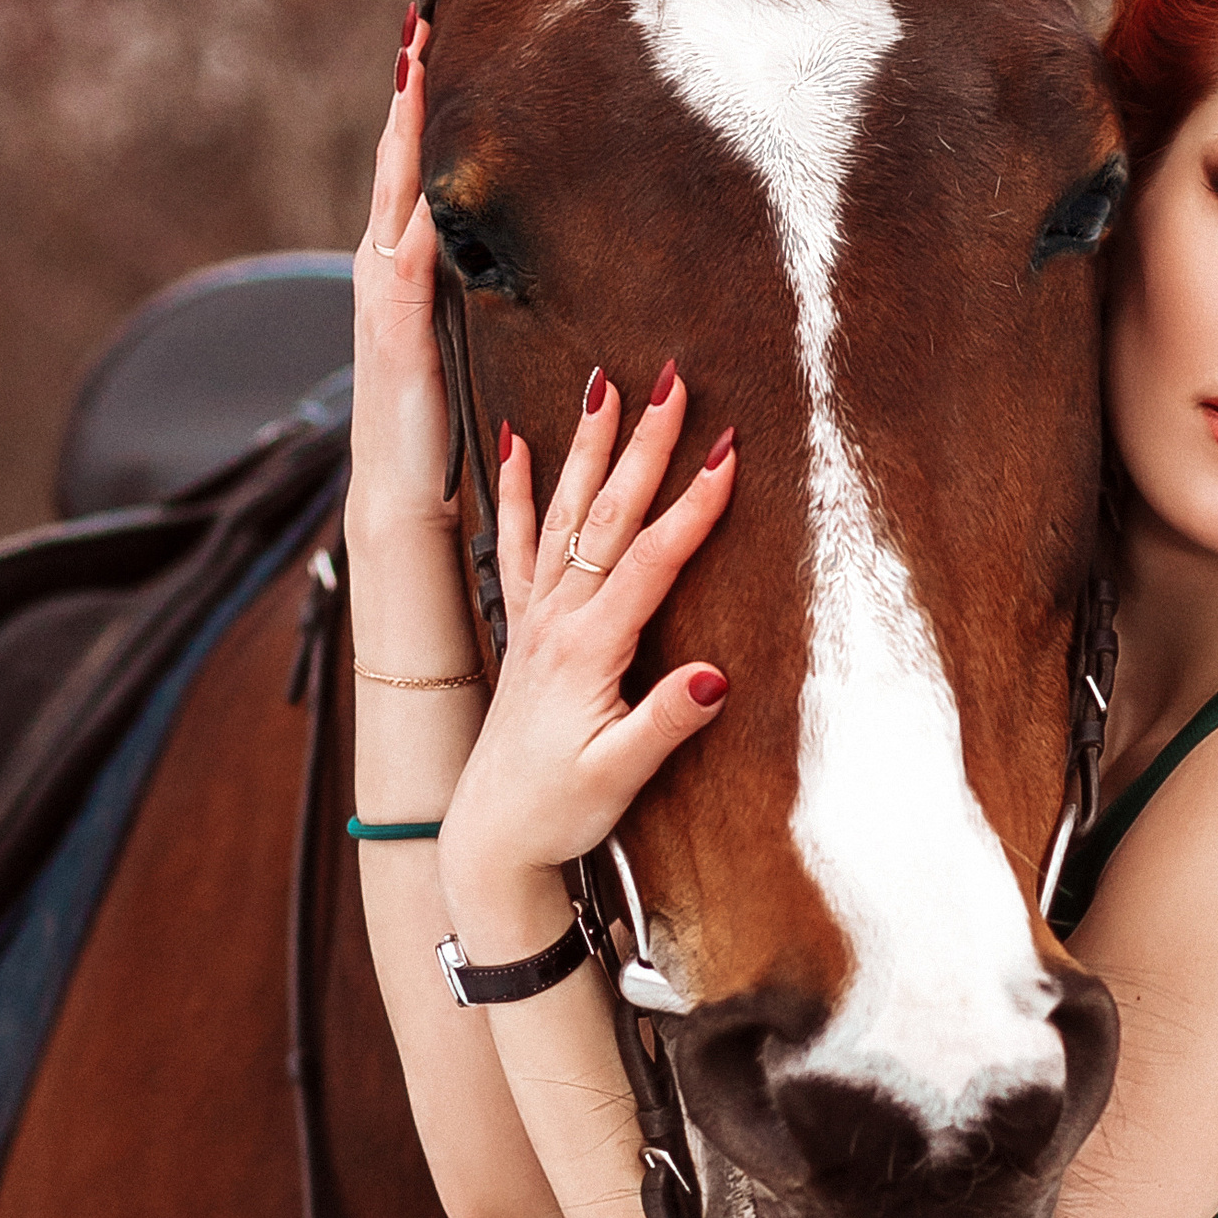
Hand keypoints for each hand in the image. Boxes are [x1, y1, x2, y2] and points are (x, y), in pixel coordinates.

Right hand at [348, 7, 451, 540]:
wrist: (403, 498)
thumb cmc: (439, 428)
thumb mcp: (461, 343)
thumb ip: (472, 296)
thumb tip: (507, 254)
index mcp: (401, 270)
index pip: (409, 174)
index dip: (416, 109)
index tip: (427, 42)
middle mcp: (382, 271)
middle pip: (392, 164)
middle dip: (404, 93)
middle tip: (414, 22)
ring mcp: (381, 298)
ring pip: (392, 194)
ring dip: (402, 129)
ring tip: (413, 65)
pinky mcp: (396, 333)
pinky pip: (406, 258)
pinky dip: (412, 212)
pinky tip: (425, 171)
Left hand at [436, 365, 736, 930]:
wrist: (489, 838)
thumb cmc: (559, 812)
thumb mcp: (620, 777)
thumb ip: (666, 722)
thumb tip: (716, 673)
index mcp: (589, 650)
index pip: (651, 562)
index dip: (693, 506)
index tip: (727, 452)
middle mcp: (557, 621)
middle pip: (609, 517)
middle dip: (644, 445)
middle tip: (672, 379)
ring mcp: (536, 619)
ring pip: (566, 514)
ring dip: (590, 447)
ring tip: (606, 384)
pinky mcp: (522, 629)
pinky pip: (516, 543)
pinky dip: (517, 489)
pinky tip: (516, 441)